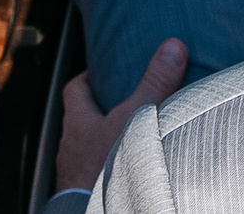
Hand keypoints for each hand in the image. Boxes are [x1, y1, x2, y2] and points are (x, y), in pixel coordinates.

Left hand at [55, 39, 187, 192]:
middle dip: (100, 114)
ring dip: (104, 145)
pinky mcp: (82, 193)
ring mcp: (75, 172)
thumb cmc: (106, 167)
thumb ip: (155, 83)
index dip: (89, 79)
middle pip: (81, 121)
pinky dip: (107, 171)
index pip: (75, 89)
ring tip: (128, 142)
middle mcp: (71, 146)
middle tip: (124, 107)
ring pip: (86, 150)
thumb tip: (173, 47)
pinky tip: (125, 173)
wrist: (95, 211)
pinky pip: (93, 175)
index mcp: (78, 122)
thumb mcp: (134, 117)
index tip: (104, 73)